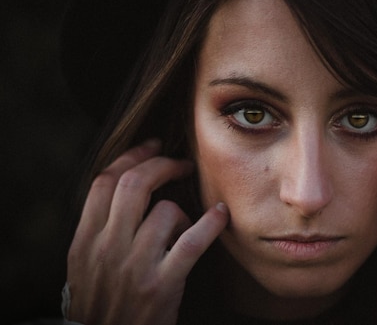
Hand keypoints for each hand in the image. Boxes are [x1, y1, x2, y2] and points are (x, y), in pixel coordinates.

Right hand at [66, 139, 228, 324]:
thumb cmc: (101, 300)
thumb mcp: (84, 263)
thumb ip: (99, 225)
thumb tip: (128, 181)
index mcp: (85, 240)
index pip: (105, 181)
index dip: (132, 156)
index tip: (152, 147)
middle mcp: (106, 249)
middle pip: (135, 184)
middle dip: (162, 165)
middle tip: (180, 164)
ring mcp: (134, 267)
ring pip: (166, 211)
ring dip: (183, 210)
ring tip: (185, 225)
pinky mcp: (163, 284)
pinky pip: (193, 241)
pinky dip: (212, 223)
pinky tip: (220, 216)